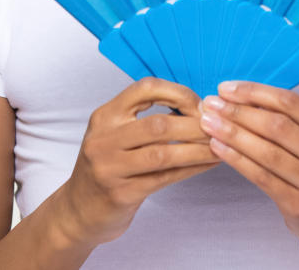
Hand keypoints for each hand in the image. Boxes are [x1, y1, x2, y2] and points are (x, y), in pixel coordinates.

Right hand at [58, 77, 220, 245]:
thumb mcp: (115, 134)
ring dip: (197, 149)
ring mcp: (110, 168)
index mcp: (105, 116)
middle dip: (194, 125)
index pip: (144, 89)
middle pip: (158, 124)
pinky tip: (209, 163)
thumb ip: (145, 117)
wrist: (78, 211)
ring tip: (220, 146)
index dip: (177, 93)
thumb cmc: (107, 166)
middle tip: (218, 127)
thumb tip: (196, 106)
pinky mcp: (121, 194)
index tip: (199, 104)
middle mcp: (103, 139)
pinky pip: (164, 178)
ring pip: (163, 154)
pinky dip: (191, 169)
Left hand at [199, 81, 298, 253]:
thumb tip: (242, 99)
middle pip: (277, 126)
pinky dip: (236, 159)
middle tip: (211, 104)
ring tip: (208, 123)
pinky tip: (218, 148)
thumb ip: (290, 123)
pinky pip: (261, 177)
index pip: (290, 103)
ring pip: (267, 152)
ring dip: (232, 134)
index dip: (255, 92)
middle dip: (239, 111)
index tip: (226, 88)